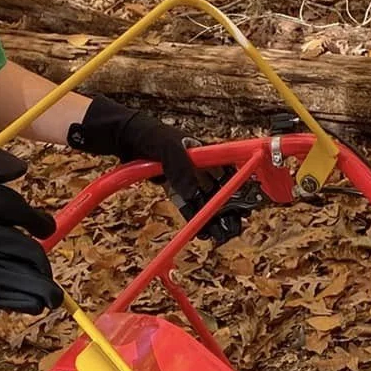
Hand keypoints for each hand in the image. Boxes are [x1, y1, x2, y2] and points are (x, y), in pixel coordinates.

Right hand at [0, 149, 61, 313]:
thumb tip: (21, 170)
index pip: (15, 210)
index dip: (38, 222)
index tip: (47, 229)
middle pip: (10, 247)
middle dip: (38, 264)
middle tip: (56, 280)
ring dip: (27, 289)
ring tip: (50, 300)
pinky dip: (7, 299)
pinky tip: (29, 306)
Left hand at [67, 97, 243, 241]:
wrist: (126, 138)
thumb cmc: (150, 135)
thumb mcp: (168, 148)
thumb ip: (181, 168)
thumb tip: (193, 193)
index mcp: (206, 153)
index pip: (229, 171)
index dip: (240, 187)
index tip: (245, 204)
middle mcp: (200, 167)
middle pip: (221, 189)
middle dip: (229, 208)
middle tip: (235, 227)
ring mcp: (187, 179)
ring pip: (206, 201)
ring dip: (214, 218)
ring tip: (223, 235)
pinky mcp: (174, 189)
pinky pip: (188, 206)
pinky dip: (195, 218)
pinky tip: (202, 233)